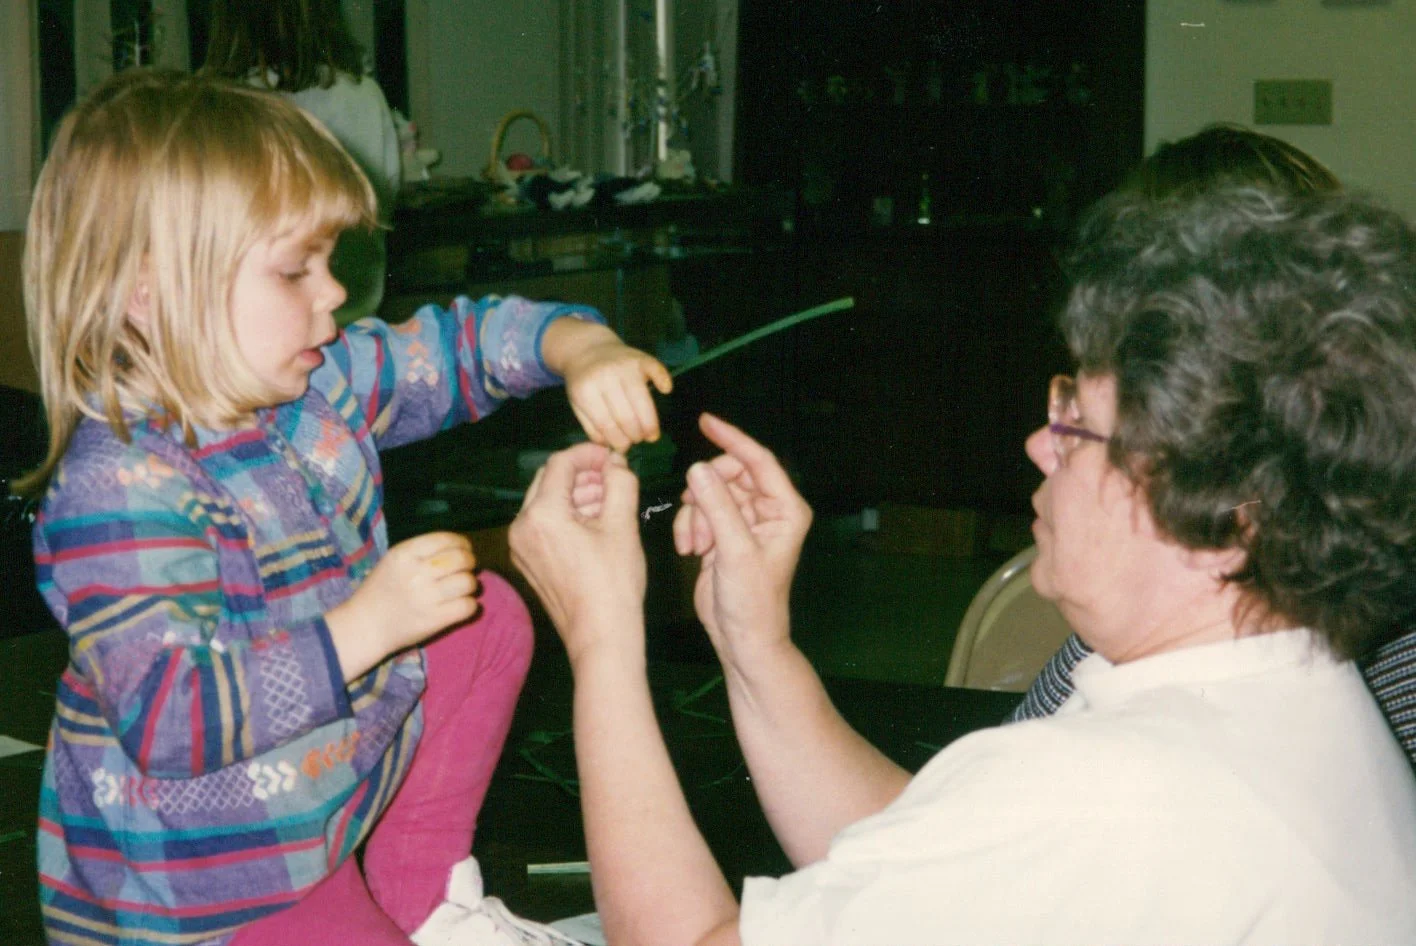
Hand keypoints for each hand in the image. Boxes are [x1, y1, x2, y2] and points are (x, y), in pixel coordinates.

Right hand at [326, 532, 478, 680]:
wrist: (364, 626)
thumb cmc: (380, 590)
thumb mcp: (393, 560)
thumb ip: (422, 551)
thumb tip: (460, 548)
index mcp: (404, 554)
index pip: (446, 539)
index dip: (462, 543)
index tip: (464, 549)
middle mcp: (417, 572)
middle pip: (462, 559)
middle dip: (469, 562)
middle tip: (465, 569)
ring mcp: (427, 597)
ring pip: (468, 582)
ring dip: (470, 584)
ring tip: (462, 589)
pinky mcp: (435, 620)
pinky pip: (468, 606)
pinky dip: (469, 605)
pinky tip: (460, 604)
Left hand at [509, 442, 647, 664]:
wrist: (600, 636)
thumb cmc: (613, 583)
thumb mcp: (623, 526)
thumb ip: (620, 483)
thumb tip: (617, 462)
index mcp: (541, 514)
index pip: (560, 463)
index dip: (588, 453)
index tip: (613, 456)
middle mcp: (521, 527)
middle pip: (549, 481)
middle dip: (582, 474)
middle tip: (613, 477)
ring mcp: (520, 546)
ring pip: (546, 503)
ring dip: (576, 495)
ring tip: (609, 500)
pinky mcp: (527, 561)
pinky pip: (543, 525)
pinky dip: (567, 516)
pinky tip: (594, 523)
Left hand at [542, 318, 672, 451]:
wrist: (586, 348)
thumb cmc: (583, 382)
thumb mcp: (578, 404)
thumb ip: (592, 427)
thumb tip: (613, 446)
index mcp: (586, 391)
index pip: (607, 424)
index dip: (619, 441)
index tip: (625, 447)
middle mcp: (606, 377)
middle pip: (627, 415)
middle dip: (635, 435)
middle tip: (639, 440)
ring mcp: (624, 366)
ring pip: (643, 400)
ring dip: (650, 423)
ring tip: (651, 434)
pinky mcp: (640, 357)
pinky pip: (657, 370)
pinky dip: (663, 381)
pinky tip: (665, 391)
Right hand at [672, 414, 811, 669]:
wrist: (742, 638)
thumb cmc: (753, 601)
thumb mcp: (734, 551)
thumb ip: (716, 507)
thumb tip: (697, 469)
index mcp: (785, 508)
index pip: (758, 460)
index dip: (732, 439)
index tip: (705, 421)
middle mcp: (767, 510)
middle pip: (729, 475)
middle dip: (705, 493)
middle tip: (693, 513)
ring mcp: (744, 521)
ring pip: (709, 493)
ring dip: (694, 515)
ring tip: (695, 545)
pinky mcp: (723, 533)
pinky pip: (699, 512)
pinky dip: (689, 527)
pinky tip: (689, 551)